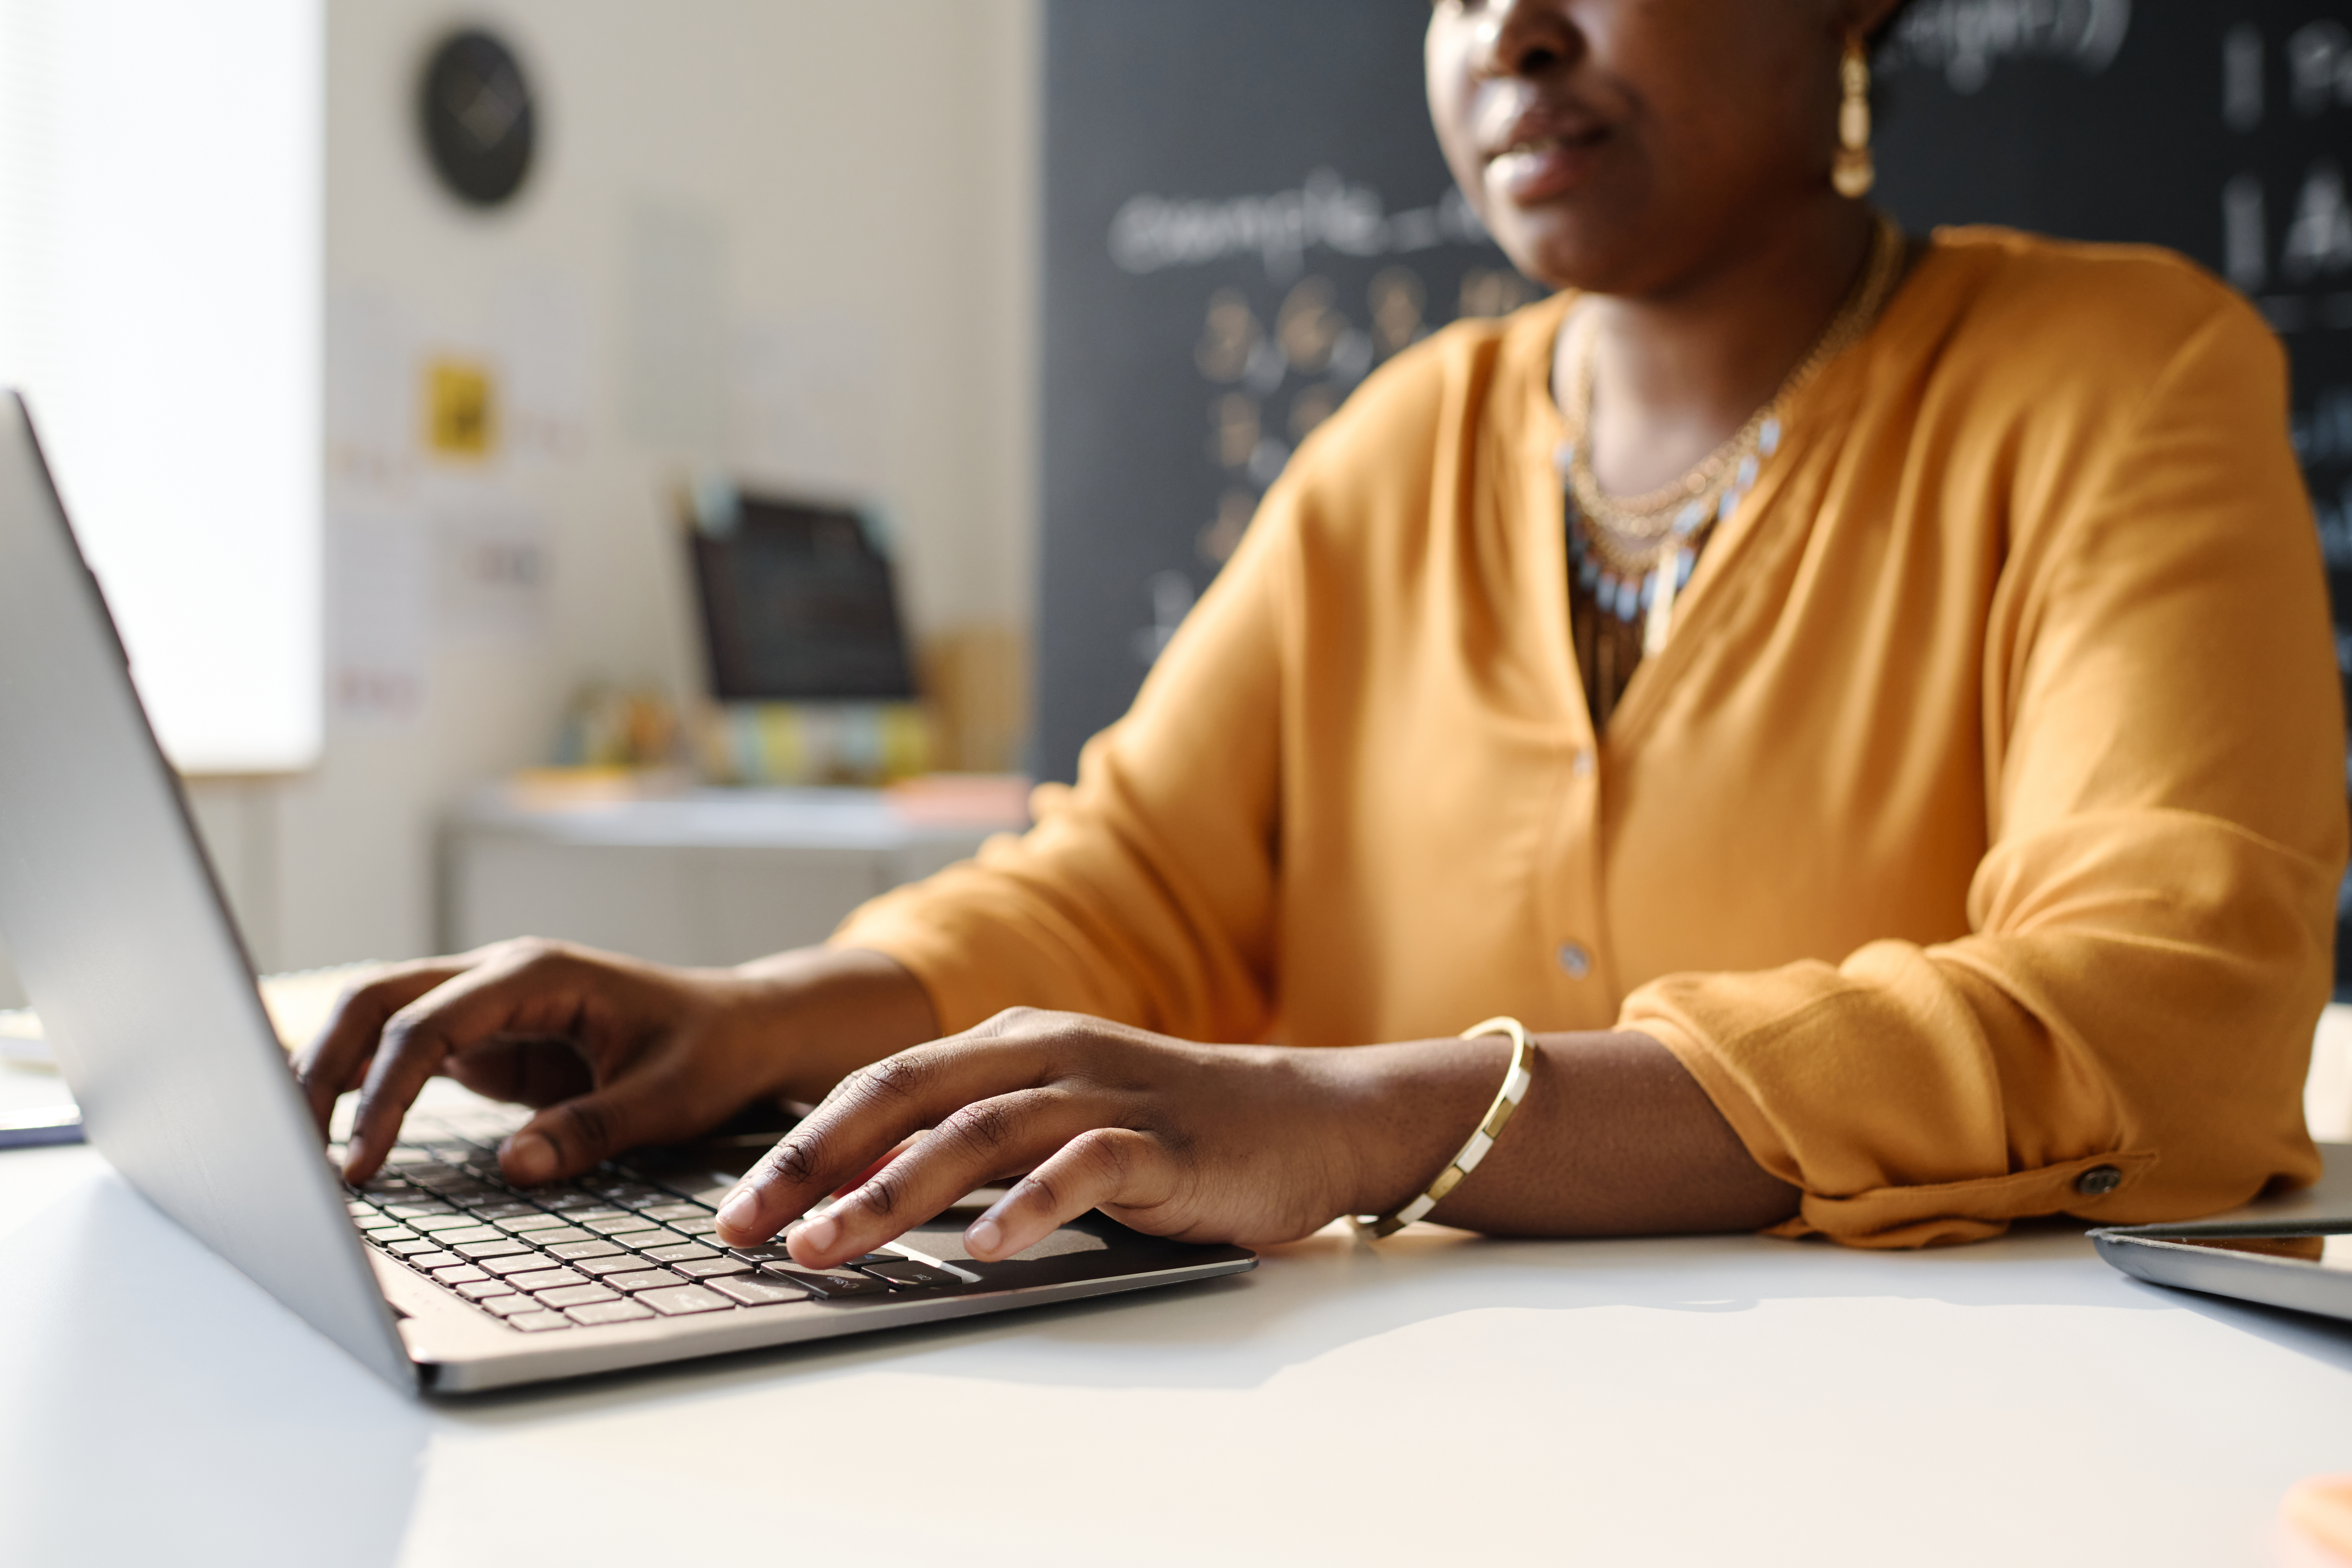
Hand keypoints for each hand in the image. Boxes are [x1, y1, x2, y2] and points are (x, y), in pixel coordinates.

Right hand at [295, 939, 934, 1185]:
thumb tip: (515, 1168)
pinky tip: (327, 1129)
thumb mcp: (669, 1096)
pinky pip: (405, 1050)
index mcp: (538, 975)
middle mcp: (499, 977)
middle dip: (322, 1067)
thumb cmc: (712, 1053)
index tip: (360, 1163)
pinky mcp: (486, 1039)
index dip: (385, 1093)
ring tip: (294, 1148)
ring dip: (330, 1072)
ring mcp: (486, 1004)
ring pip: (377, 1018)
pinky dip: (362, 1082)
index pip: (428, 1026)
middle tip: (292, 1150)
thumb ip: (593, 1129)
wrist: (742, 1027)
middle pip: (376, 1002)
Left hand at [711, 1007, 1421, 1267]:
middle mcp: (1045, 1052)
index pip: (881, 1085)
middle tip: (748, 1227)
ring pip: (976, 1133)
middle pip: (906, 1096)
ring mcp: (1102, 1093)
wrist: (1303, 1117)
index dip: (801, 1144)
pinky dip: (1026, 1208)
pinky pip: (1080, 1170)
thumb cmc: (1165, 1128)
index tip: (737, 1206)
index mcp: (1009, 1042)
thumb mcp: (1053, 1117)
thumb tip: (860, 1196)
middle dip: (815, 1163)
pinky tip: (983, 1248)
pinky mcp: (1158, 1140)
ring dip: (893, 1191)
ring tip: (832, 1246)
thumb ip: (969, 1139)